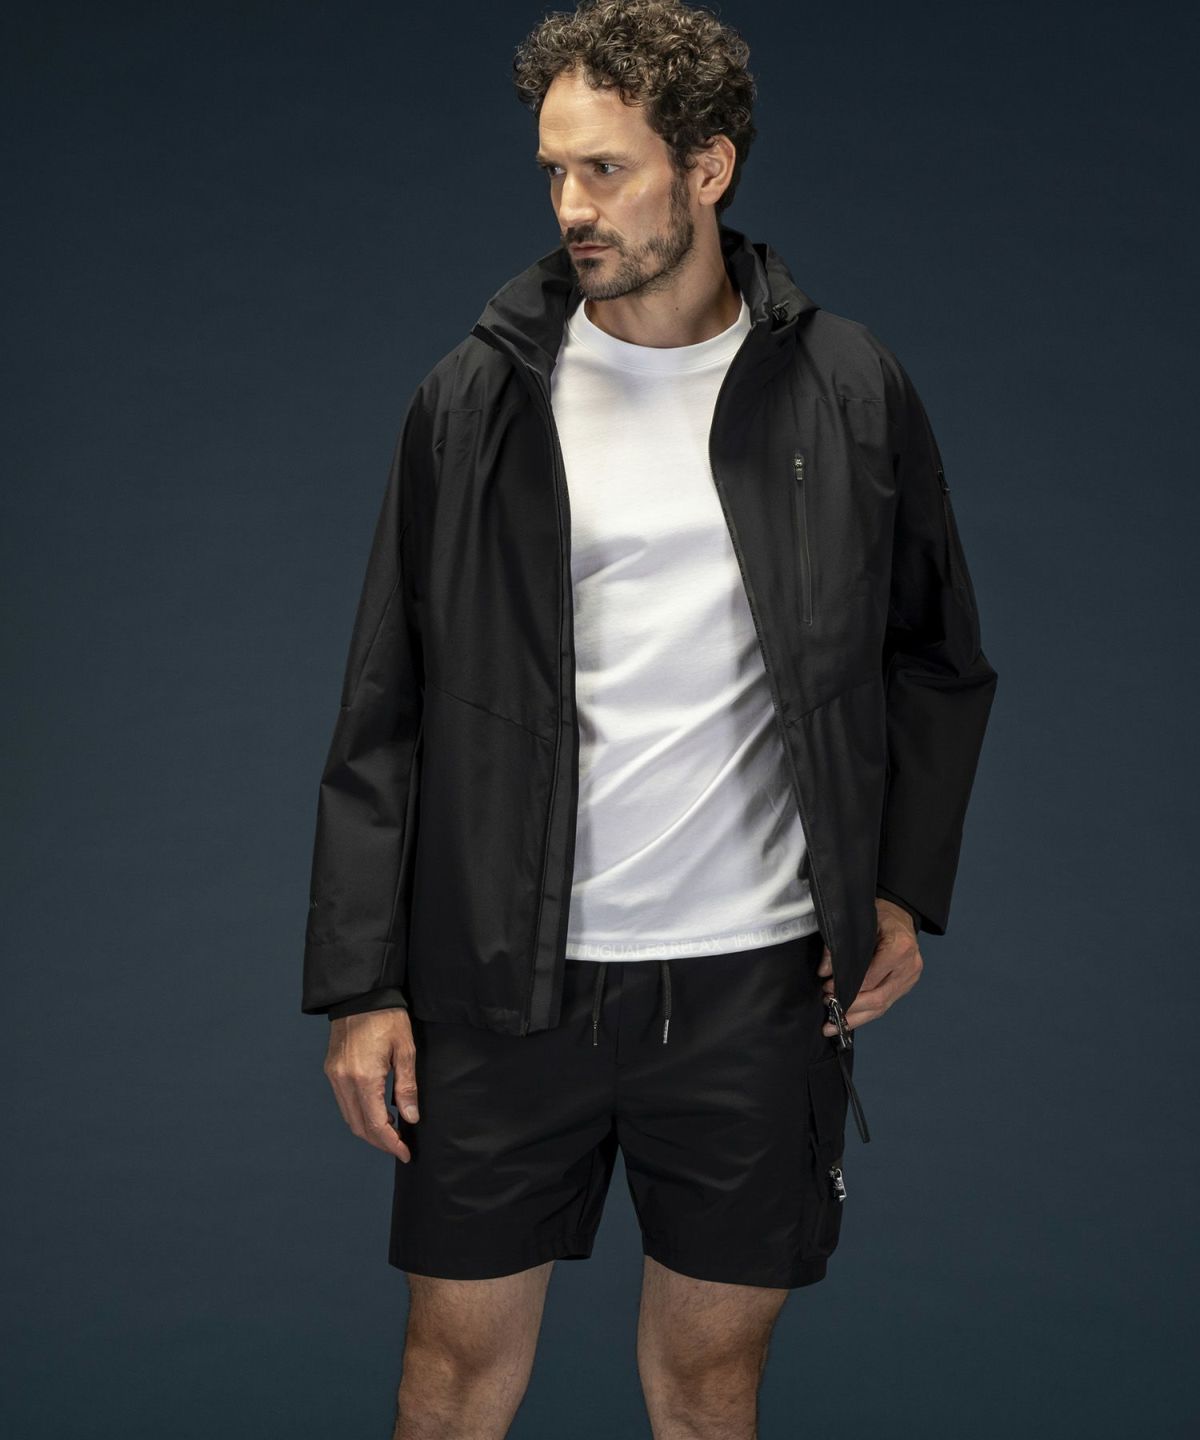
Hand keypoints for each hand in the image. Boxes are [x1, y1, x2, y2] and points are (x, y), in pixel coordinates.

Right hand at [323, 1009, 419, 1161]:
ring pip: (349, 1117)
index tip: (405, 1153)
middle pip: (359, 1126)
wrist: (360, 995)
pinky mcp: (331, 1070)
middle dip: (380, 1142)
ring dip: (368, 1129)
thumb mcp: (406, 1050)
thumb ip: (406, 1086)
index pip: (376, 1124)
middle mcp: (344, 1081)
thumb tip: (410, 1118)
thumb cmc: (387, 1017)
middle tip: (400, 1147)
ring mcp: (334, 1076)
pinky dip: (359, 1113)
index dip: (391, 1143)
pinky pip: (344, 1102)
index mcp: (364, 1077)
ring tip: (391, 1131)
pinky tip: (376, 1111)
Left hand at [816, 898, 922, 1035]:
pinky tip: (848, 1021)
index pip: (871, 979)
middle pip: (878, 998)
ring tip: (832, 1025)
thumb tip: (824, 971)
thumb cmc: (881, 915)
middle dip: (851, 1008)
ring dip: (856, 1018)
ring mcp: (910, 979)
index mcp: (900, 948)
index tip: (827, 989)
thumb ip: (841, 945)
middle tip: (828, 1008)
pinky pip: (885, 1005)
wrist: (901, 916)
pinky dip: (865, 1014)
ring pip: (882, 1006)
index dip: (848, 987)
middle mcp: (909, 967)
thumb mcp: (860, 922)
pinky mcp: (906, 986)